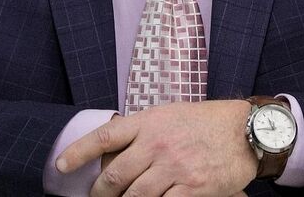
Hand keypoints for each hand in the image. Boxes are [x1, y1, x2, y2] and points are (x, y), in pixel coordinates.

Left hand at [56, 100, 256, 195]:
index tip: (60, 166)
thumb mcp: (169, 114)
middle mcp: (157, 144)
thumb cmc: (205, 121)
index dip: (78, 152)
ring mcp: (175, 167)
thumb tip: (115, 151)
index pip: (105, 136)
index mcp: (149, 121)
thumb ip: (143, 131)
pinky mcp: (193, 189)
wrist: (243, 130)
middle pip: (115, 175)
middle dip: (99, 192)